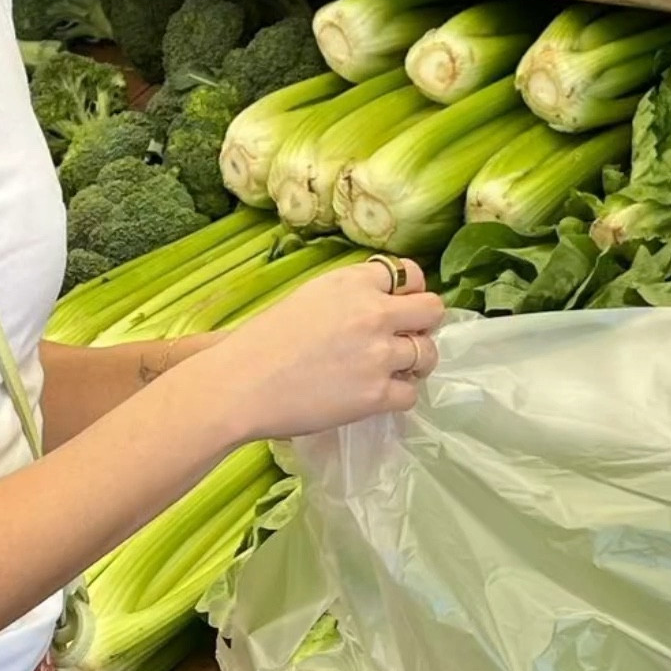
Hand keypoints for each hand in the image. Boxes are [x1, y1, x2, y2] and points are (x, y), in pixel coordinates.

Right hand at [216, 255, 446, 442]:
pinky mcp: (377, 394)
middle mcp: (373, 312)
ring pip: (428, 354)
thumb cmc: (259, 343)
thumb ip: (347, 297)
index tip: (398, 307)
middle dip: (423, 324)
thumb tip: (377, 308)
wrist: (239, 385)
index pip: (408, 273)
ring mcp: (379, 354)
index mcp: (353, 283)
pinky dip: (398, 396)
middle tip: (406, 339)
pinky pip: (411, 394)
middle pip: (432, 309)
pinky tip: (376, 396)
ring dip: (415, 363)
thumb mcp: (306, 298)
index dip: (407, 292)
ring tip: (393, 372)